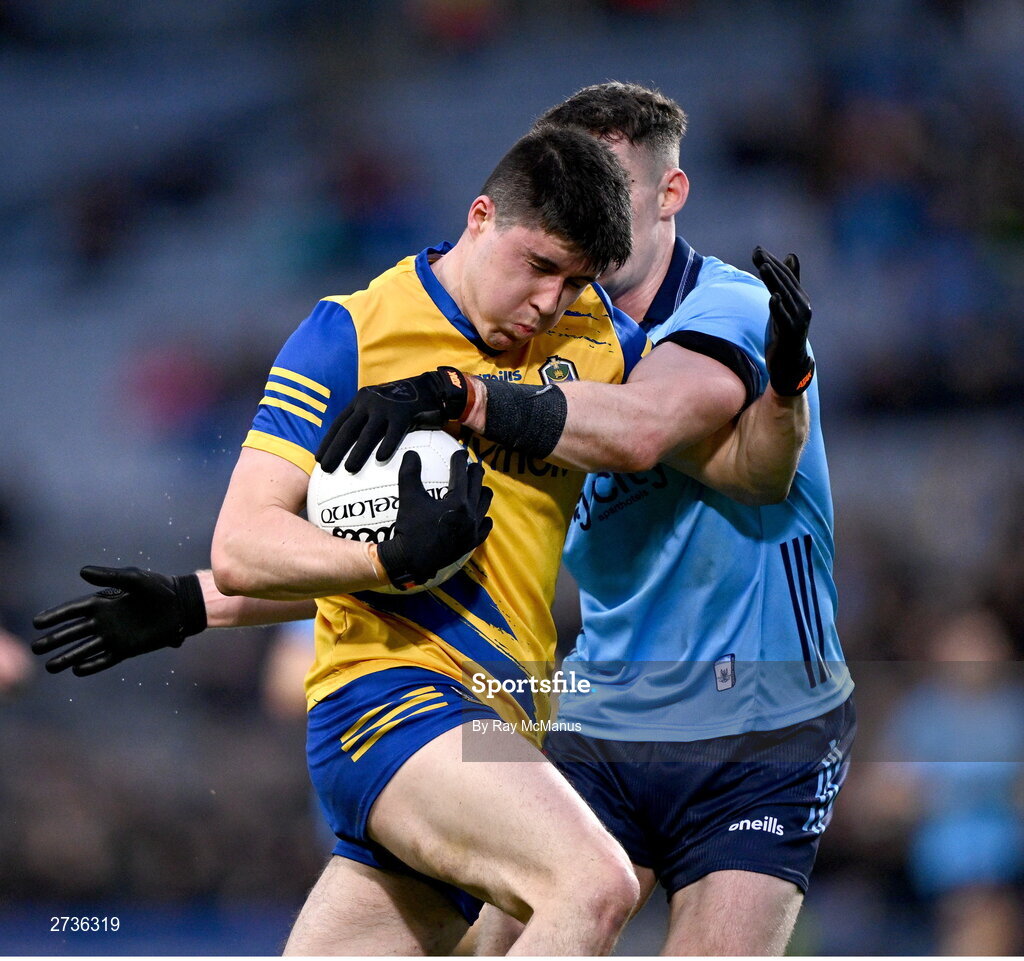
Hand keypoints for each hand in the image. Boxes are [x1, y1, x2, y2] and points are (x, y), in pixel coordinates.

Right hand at [32, 566, 206, 675]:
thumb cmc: (159, 588)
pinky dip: (91, 666)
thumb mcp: (135, 579)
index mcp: (103, 602)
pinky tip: (77, 670)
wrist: (182, 607)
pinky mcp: (126, 649)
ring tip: (49, 667)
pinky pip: (105, 659)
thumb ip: (109, 576)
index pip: (72, 611)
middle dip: (54, 640)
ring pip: (85, 649)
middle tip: (36, 648)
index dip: (54, 616)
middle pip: (73, 632)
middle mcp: (104, 621)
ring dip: (67, 657)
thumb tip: (82, 572)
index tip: (37, 623)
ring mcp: (114, 636)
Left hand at [317, 367, 470, 473]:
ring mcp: (386, 407)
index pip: (339, 423)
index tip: (319, 458)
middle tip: (326, 468)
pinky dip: (387, 445)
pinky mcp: (404, 412)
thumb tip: (353, 446)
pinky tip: (381, 460)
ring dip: (357, 452)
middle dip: (335, 449)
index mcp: (361, 401)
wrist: (431, 388)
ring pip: (368, 433)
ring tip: (349, 469)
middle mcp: (369, 402)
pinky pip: (394, 432)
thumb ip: (368, 420)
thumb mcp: (380, 407)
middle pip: (348, 429)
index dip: (328, 441)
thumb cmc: (404, 404)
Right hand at [378, 449, 492, 590]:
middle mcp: (470, 514)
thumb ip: (410, 473)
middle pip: (478, 484)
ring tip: (474, 487)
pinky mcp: (472, 542)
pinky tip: (477, 514)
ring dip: (480, 491)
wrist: (411, 561)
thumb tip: (411, 453)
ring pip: (485, 503)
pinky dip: (483, 516)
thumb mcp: (408, 498)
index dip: (460, 459)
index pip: (462, 473)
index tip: (460, 452)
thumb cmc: (410, 528)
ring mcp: (473, 530)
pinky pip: (485, 526)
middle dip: (474, 471)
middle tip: (470, 466)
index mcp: (457, 502)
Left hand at [752, 246, 813, 395]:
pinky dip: (778, 307)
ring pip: (784, 296)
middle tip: (756, 252)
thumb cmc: (785, 332)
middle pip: (784, 282)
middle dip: (770, 266)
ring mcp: (798, 320)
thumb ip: (789, 283)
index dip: (772, 262)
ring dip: (774, 281)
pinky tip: (772, 297)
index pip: (786, 275)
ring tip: (763, 267)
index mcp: (800, 298)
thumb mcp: (786, 305)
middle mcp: (802, 306)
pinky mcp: (791, 333)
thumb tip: (791, 255)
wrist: (790, 364)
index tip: (758, 250)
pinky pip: (784, 318)